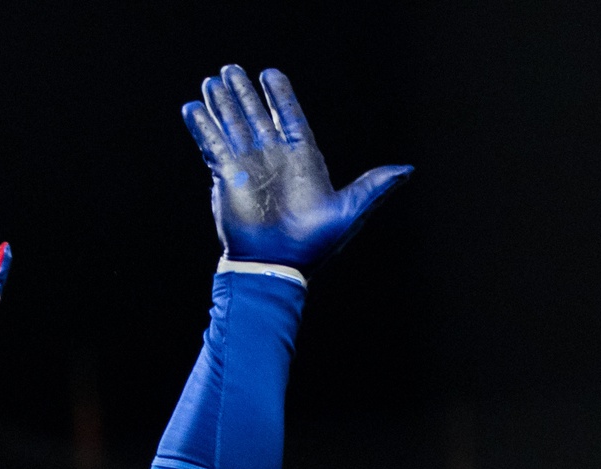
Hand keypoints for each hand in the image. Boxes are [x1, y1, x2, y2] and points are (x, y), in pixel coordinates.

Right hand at [182, 66, 410, 271]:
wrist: (277, 267)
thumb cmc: (315, 245)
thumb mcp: (350, 211)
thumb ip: (375, 186)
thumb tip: (407, 170)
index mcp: (302, 159)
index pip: (289, 116)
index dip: (280, 95)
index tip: (270, 73)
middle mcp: (273, 159)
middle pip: (256, 116)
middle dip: (245, 94)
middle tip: (232, 70)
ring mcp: (248, 167)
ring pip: (233, 126)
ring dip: (223, 103)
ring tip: (214, 80)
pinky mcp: (226, 178)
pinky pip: (212, 145)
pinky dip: (202, 126)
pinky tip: (193, 108)